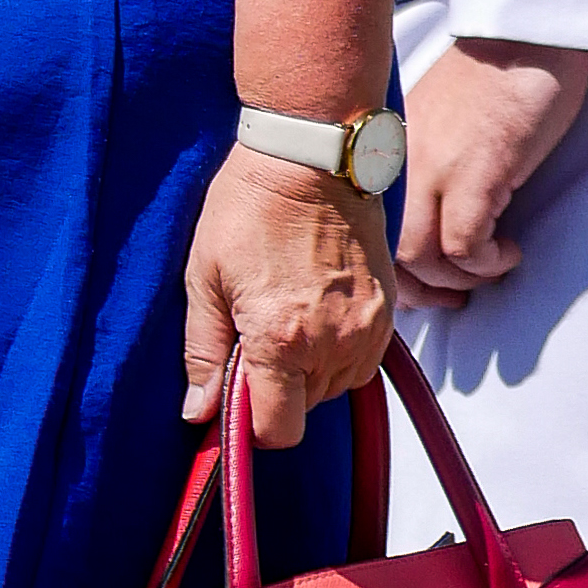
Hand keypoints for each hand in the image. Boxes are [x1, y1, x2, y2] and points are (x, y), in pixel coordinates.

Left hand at [180, 147, 392, 448]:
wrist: (311, 157)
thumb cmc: (249, 208)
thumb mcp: (204, 279)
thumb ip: (203, 353)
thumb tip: (199, 412)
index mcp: (281, 338)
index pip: (277, 430)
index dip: (250, 427)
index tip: (233, 399)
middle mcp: (333, 342)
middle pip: (304, 410)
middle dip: (275, 390)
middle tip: (254, 336)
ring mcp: (367, 328)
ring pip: (334, 388)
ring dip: (307, 372)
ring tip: (284, 315)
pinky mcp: (388, 312)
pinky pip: (361, 362)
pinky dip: (336, 352)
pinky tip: (312, 312)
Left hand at [397, 38, 587, 304]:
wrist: (525, 31)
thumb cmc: (489, 78)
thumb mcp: (434, 127)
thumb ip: (420, 170)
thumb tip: (425, 228)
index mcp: (385, 154)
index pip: (365, 232)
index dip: (391, 273)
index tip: (421, 288)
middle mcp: (400, 163)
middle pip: (387, 254)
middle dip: (420, 292)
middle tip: (454, 299)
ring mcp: (435, 166)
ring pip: (420, 258)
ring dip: (458, 282)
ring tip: (489, 269)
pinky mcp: (477, 170)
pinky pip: (465, 246)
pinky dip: (487, 264)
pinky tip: (509, 251)